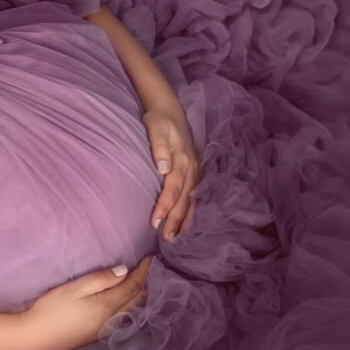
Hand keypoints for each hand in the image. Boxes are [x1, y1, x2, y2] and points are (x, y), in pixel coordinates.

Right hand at [18, 255, 153, 349]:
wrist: (36, 338)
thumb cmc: (51, 310)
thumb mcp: (73, 289)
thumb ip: (99, 280)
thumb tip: (124, 271)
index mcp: (106, 306)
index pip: (132, 286)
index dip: (143, 271)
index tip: (150, 258)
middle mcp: (111, 320)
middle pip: (136, 300)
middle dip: (144, 283)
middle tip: (146, 268)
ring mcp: (106, 331)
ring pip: (132, 311)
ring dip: (138, 296)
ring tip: (138, 282)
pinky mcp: (98, 336)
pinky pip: (124, 319)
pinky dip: (130, 307)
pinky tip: (125, 302)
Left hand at [142, 105, 200, 241]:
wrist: (170, 110)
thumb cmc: (158, 120)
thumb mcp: (155, 127)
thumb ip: (159, 147)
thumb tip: (163, 168)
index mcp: (182, 159)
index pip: (173, 188)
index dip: (165, 207)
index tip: (154, 223)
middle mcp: (191, 168)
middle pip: (184, 199)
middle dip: (175, 220)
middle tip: (166, 239)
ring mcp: (195, 170)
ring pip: (192, 200)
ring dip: (185, 220)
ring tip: (175, 238)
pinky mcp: (194, 172)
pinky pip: (194, 196)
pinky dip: (190, 211)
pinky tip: (185, 223)